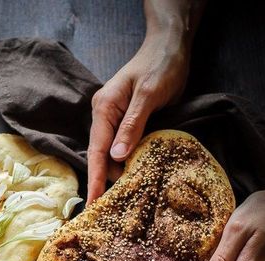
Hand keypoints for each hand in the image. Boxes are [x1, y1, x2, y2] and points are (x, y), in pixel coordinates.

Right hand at [87, 33, 189, 203]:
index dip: (95, 179)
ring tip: (128, 199)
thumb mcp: (148, 95)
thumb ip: (132, 126)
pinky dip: (130, 164)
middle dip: (108, 182)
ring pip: (114, 155)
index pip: (96, 151)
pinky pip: (125, 149)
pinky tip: (137, 178)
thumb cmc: (160, 65)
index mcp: (104, 109)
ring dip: (121, 174)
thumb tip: (117, 158)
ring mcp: (116, 121)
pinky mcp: (128, 124)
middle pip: (102, 157)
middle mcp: (105, 117)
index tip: (94, 204)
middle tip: (115, 210)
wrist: (171, 46)